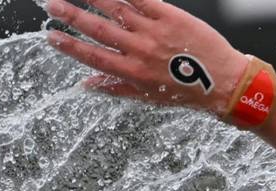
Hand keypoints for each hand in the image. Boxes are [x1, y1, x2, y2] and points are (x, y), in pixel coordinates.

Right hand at [45, 0, 248, 115]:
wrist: (224, 83)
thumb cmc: (187, 92)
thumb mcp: (149, 97)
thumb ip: (115, 88)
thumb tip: (85, 85)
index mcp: (132, 73)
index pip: (92, 57)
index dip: (69, 46)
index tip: (51, 37)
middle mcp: (140, 51)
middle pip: (97, 29)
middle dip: (71, 16)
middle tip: (50, 5)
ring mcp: (154, 32)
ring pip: (116, 9)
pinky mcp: (171, 17)